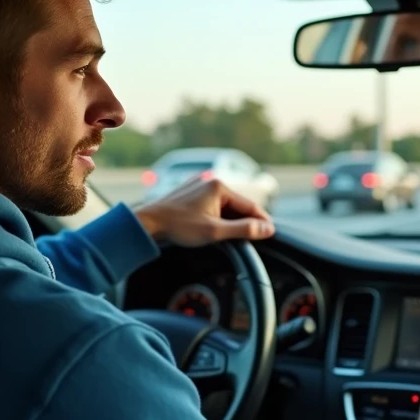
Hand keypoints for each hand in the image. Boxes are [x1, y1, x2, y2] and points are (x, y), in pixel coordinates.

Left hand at [134, 178, 275, 246]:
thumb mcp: (215, 231)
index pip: (250, 205)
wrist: (147, 223)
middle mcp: (210, 181)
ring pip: (223, 205)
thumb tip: (267, 229)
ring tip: (229, 236)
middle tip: (252, 239)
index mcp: (219, 186)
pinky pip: (210, 204)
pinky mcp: (190, 192)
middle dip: (244, 221)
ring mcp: (198, 185)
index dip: (262, 221)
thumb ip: (243, 229)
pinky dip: (216, 215)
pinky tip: (212, 228)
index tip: (271, 232)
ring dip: (229, 219)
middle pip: (237, 205)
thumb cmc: (178, 227)